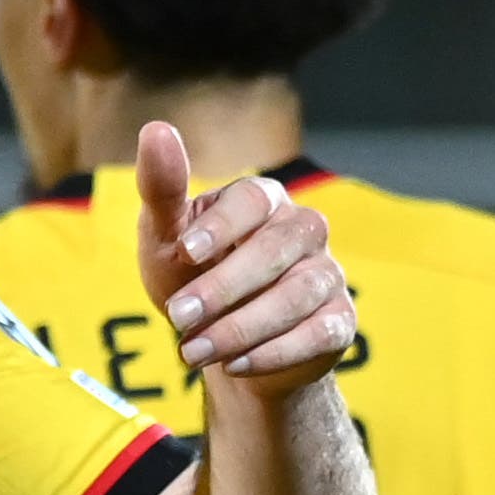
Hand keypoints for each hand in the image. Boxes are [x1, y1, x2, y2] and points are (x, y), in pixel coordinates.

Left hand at [133, 120, 351, 392]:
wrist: (223, 345)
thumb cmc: (191, 277)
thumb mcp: (166, 239)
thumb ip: (162, 190)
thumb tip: (156, 129)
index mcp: (263, 201)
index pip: (254, 200)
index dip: (222, 225)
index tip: (184, 252)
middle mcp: (303, 231)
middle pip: (276, 250)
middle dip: (224, 287)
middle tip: (178, 317)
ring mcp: (327, 275)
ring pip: (297, 296)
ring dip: (240, 327)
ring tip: (192, 352)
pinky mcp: (338, 321)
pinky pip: (318, 333)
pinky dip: (274, 352)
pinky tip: (234, 365)